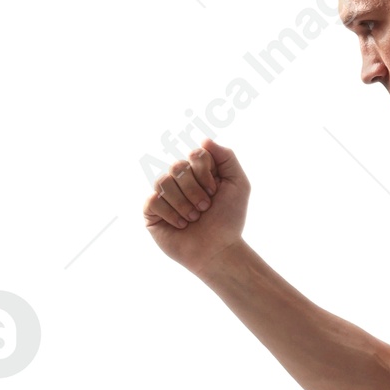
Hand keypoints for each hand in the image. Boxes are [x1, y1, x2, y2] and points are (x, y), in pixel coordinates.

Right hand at [143, 139, 249, 272]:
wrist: (218, 250)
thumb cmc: (229, 220)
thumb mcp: (238, 184)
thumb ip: (226, 157)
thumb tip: (204, 139)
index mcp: (198, 172)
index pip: (196, 155)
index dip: (206, 174)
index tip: (216, 192)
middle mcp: (179, 180)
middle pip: (177, 167)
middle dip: (195, 190)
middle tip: (206, 207)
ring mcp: (163, 194)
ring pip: (163, 182)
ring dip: (184, 204)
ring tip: (194, 218)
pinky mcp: (151, 211)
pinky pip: (153, 200)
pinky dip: (171, 214)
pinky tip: (181, 225)